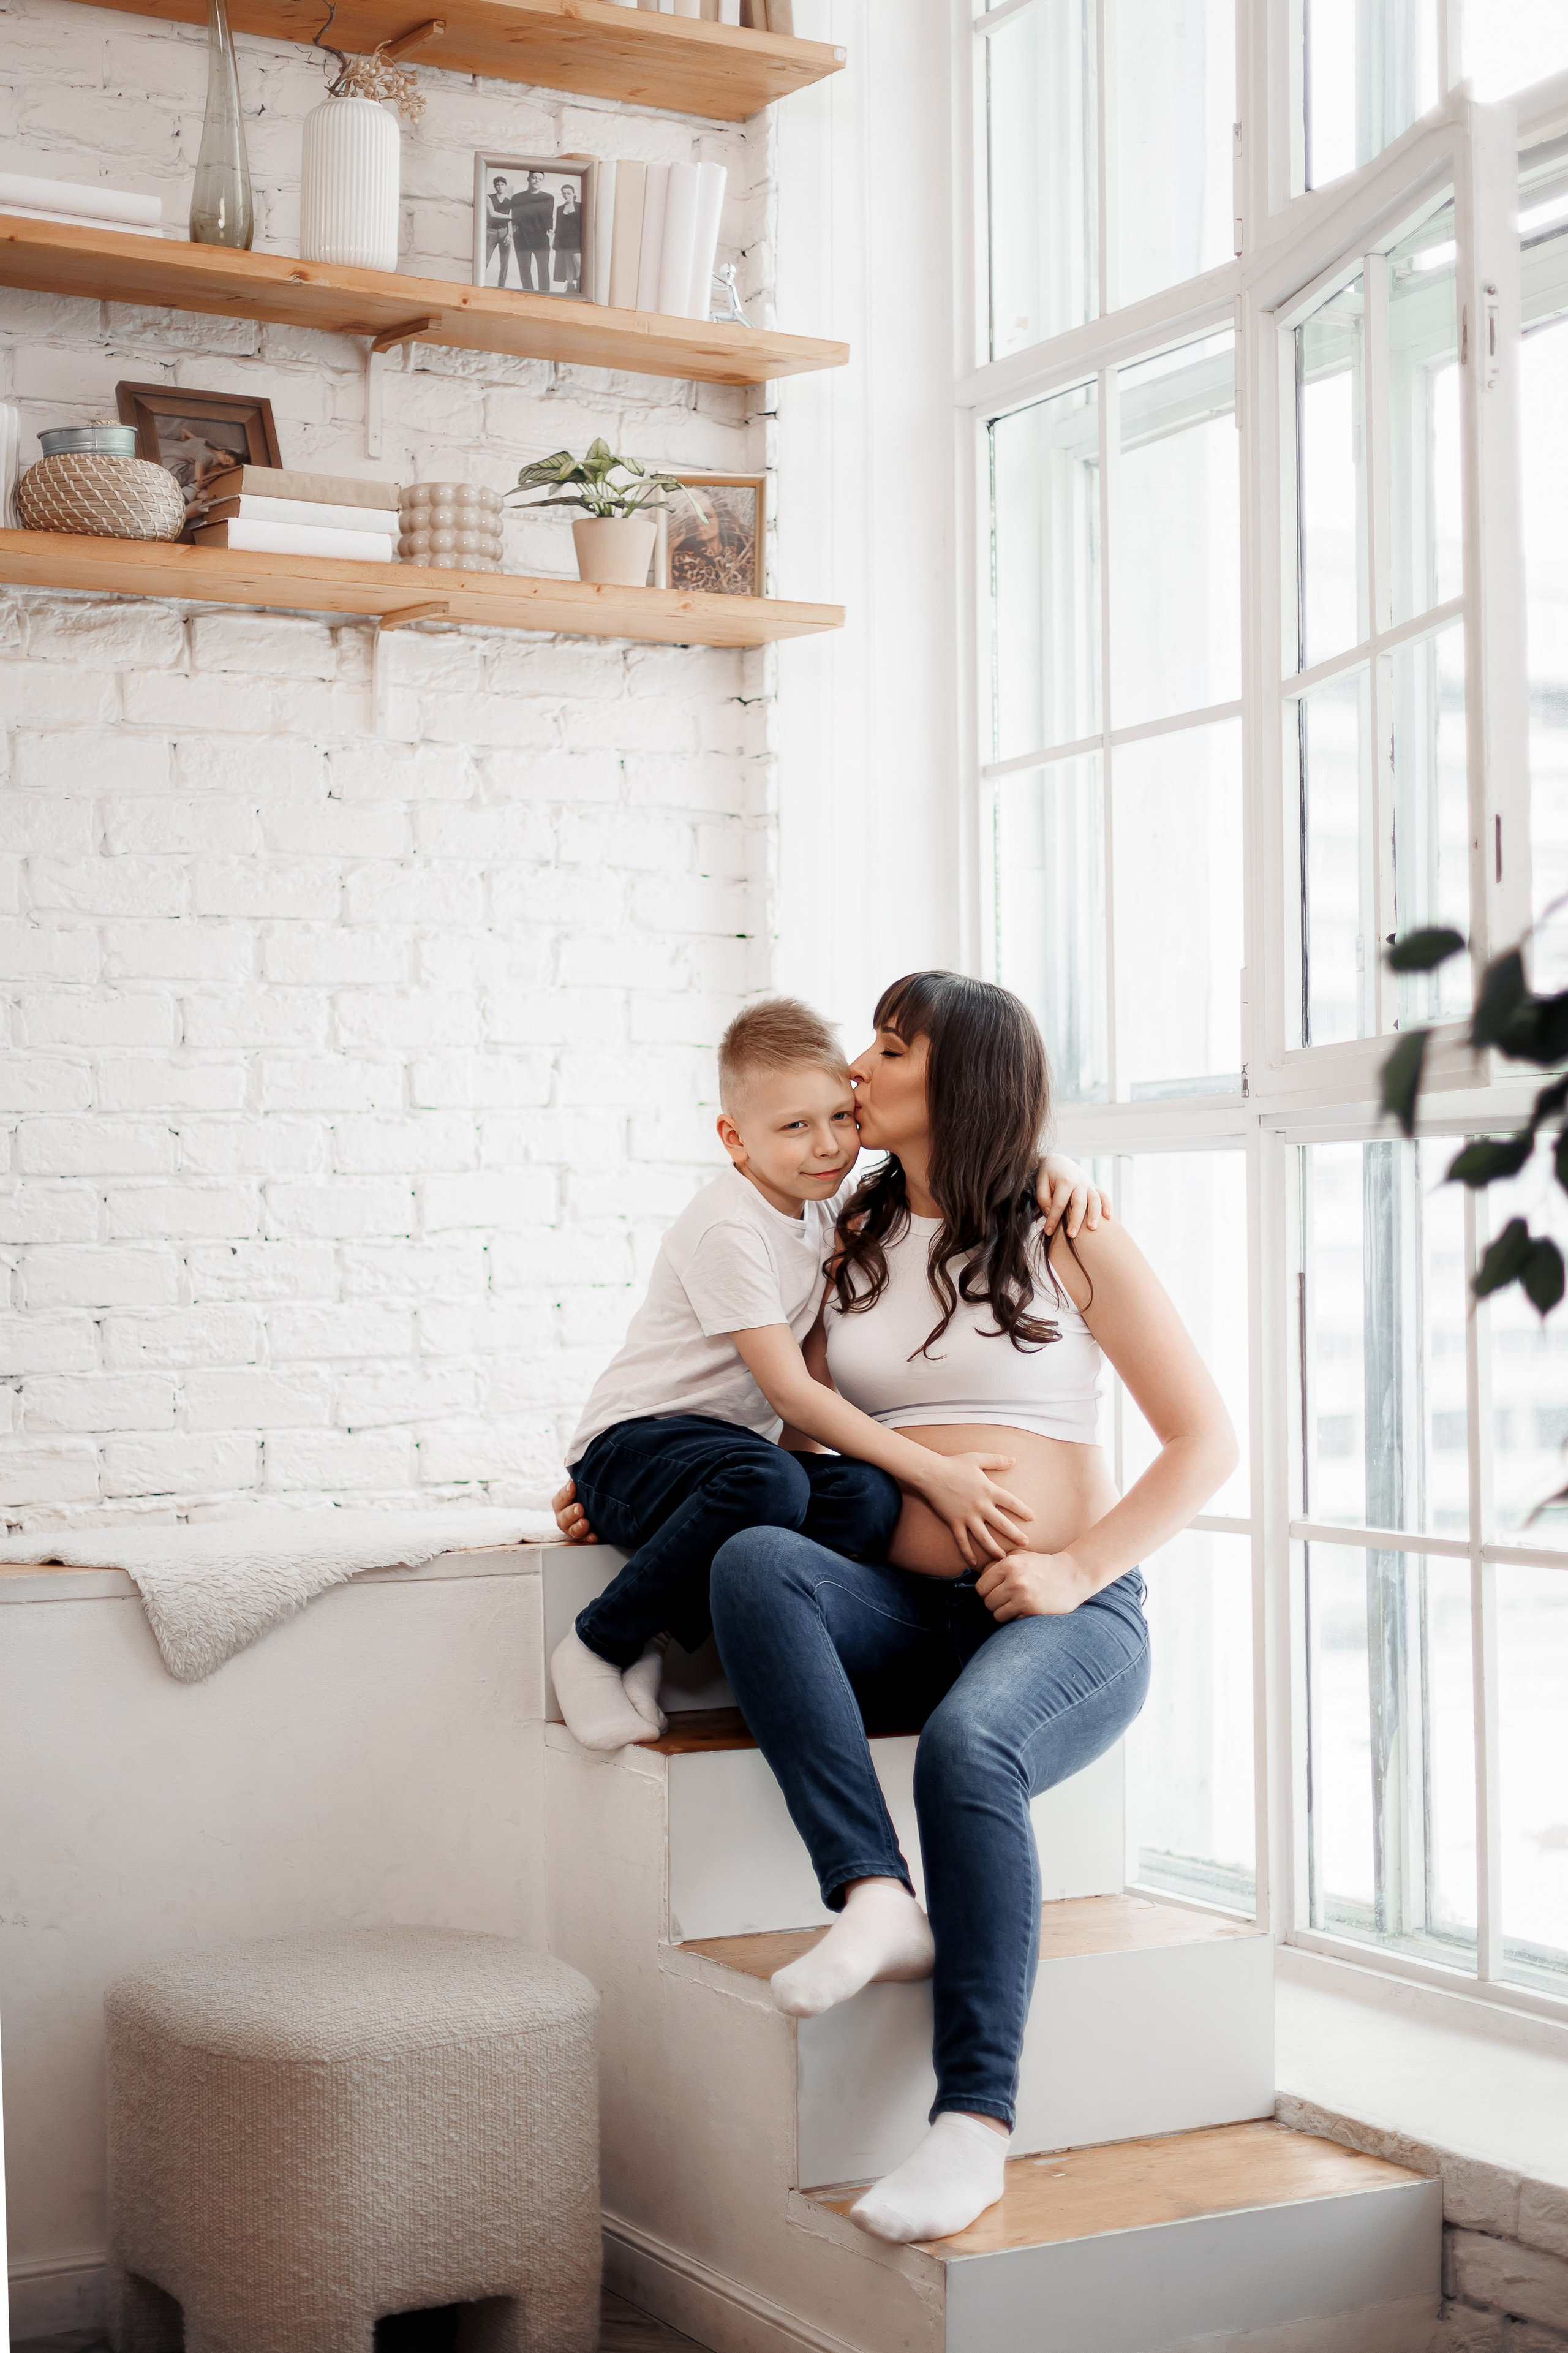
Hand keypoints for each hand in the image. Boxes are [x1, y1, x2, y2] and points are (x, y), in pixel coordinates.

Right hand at [552, 1478, 597, 1543]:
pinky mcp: (584, 1537)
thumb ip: (574, 1472)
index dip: (565, 1493)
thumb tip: (567, 1459)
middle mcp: (564, 1517)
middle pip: (563, 1518)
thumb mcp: (581, 1484)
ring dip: (578, 1527)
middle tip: (580, 1508)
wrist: (598, 1508)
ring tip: (586, 1523)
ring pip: (572, 1531)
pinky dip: (589, 1538)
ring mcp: (573, 1529)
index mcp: (561, 1503)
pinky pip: (585, 1540)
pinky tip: (595, 1536)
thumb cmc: (585, 1494)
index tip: (573, 1486)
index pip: (560, 1499)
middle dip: (571, 1513)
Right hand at [918, 1452, 1033, 1566]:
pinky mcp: (954, 1522)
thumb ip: (997, 1460)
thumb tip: (1014, 1460)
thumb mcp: (978, 1458)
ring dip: (994, 1549)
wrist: (931, 1473)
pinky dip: (968, 1552)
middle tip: (1026, 1543)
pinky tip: (973, 1562)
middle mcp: (981, 1505)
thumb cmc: (954, 1464)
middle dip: (1015, 1535)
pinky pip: (962, 1541)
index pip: (1012, 1502)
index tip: (1033, 1518)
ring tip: (1003, 1558)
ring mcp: (967, 1516)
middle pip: (1002, 1524)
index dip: (1023, 1511)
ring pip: (984, 1537)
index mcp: (989, 1489)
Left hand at [975, 1549, 1093, 1619]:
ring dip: (1004, 1612)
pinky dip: (1016, 1618)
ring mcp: (1023, 1596)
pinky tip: (1026, 1609)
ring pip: (996, 1614)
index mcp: (1009, 1564)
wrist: (1072, 1575)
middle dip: (994, 1602)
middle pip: (987, 1601)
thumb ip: (998, 1563)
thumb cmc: (1043, 1566)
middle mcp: (1014, 1580)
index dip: (986, 1591)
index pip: (981, 1586)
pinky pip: (1011, 1620)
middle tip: (1006, 1599)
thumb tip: (978, 1575)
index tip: (996, 1590)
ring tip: (1015, 1605)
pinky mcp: (1032, 1611)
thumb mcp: (1020, 1556)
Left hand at [1038, 1155, 1110, 1238]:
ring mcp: (1088, 1184)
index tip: (1048, 1232)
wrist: (1059, 1162)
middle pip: (1079, 1203)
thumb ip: (1043, 1199)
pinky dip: (1107, 1205)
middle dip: (1075, 1220)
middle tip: (1071, 1235)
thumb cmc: (1048, 1175)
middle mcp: (1078, 1182)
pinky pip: (1103, 1196)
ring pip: (1094, 1200)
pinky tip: (1108, 1217)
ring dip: (1094, 1214)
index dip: (1053, 1219)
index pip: (1059, 1204)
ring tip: (1092, 1228)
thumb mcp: (1040, 1184)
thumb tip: (1050, 1214)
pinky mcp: (1094, 1187)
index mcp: (1064, 1181)